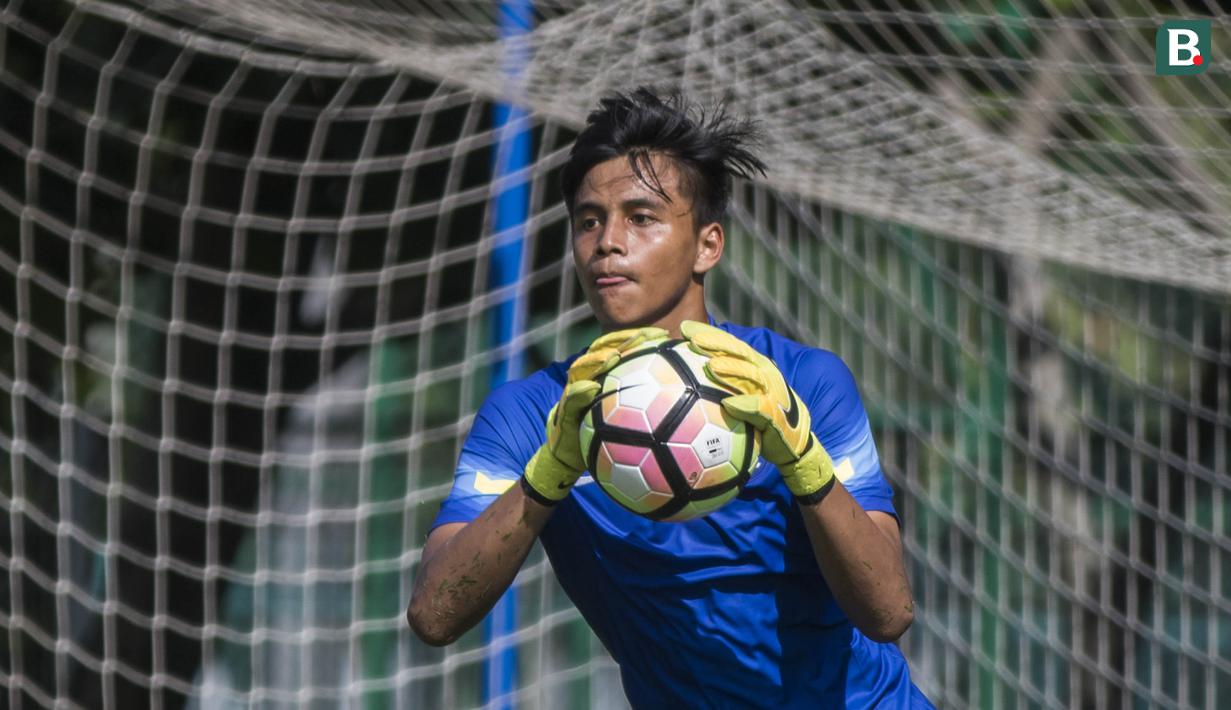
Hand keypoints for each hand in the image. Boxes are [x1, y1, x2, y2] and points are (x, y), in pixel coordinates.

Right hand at [521, 326, 668, 503]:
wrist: (569, 457)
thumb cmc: (602, 441)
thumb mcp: (626, 426)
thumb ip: (647, 414)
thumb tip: (685, 409)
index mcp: (604, 379)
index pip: (622, 351)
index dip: (640, 339)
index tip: (662, 336)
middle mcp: (588, 379)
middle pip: (602, 351)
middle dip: (621, 340)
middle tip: (643, 337)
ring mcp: (574, 393)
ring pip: (584, 368)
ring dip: (598, 359)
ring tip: (615, 355)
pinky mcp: (563, 410)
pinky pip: (570, 399)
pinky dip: (579, 392)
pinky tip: (591, 388)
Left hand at [679, 320, 834, 503]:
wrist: (791, 442)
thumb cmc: (758, 417)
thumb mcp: (739, 396)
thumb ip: (718, 384)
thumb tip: (682, 378)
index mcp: (754, 366)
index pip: (730, 344)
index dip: (709, 334)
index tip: (684, 329)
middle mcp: (764, 374)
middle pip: (740, 353)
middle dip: (718, 344)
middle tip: (695, 340)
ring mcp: (772, 393)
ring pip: (751, 376)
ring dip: (732, 370)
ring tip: (711, 366)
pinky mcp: (775, 415)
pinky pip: (760, 409)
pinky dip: (746, 405)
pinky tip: (728, 404)